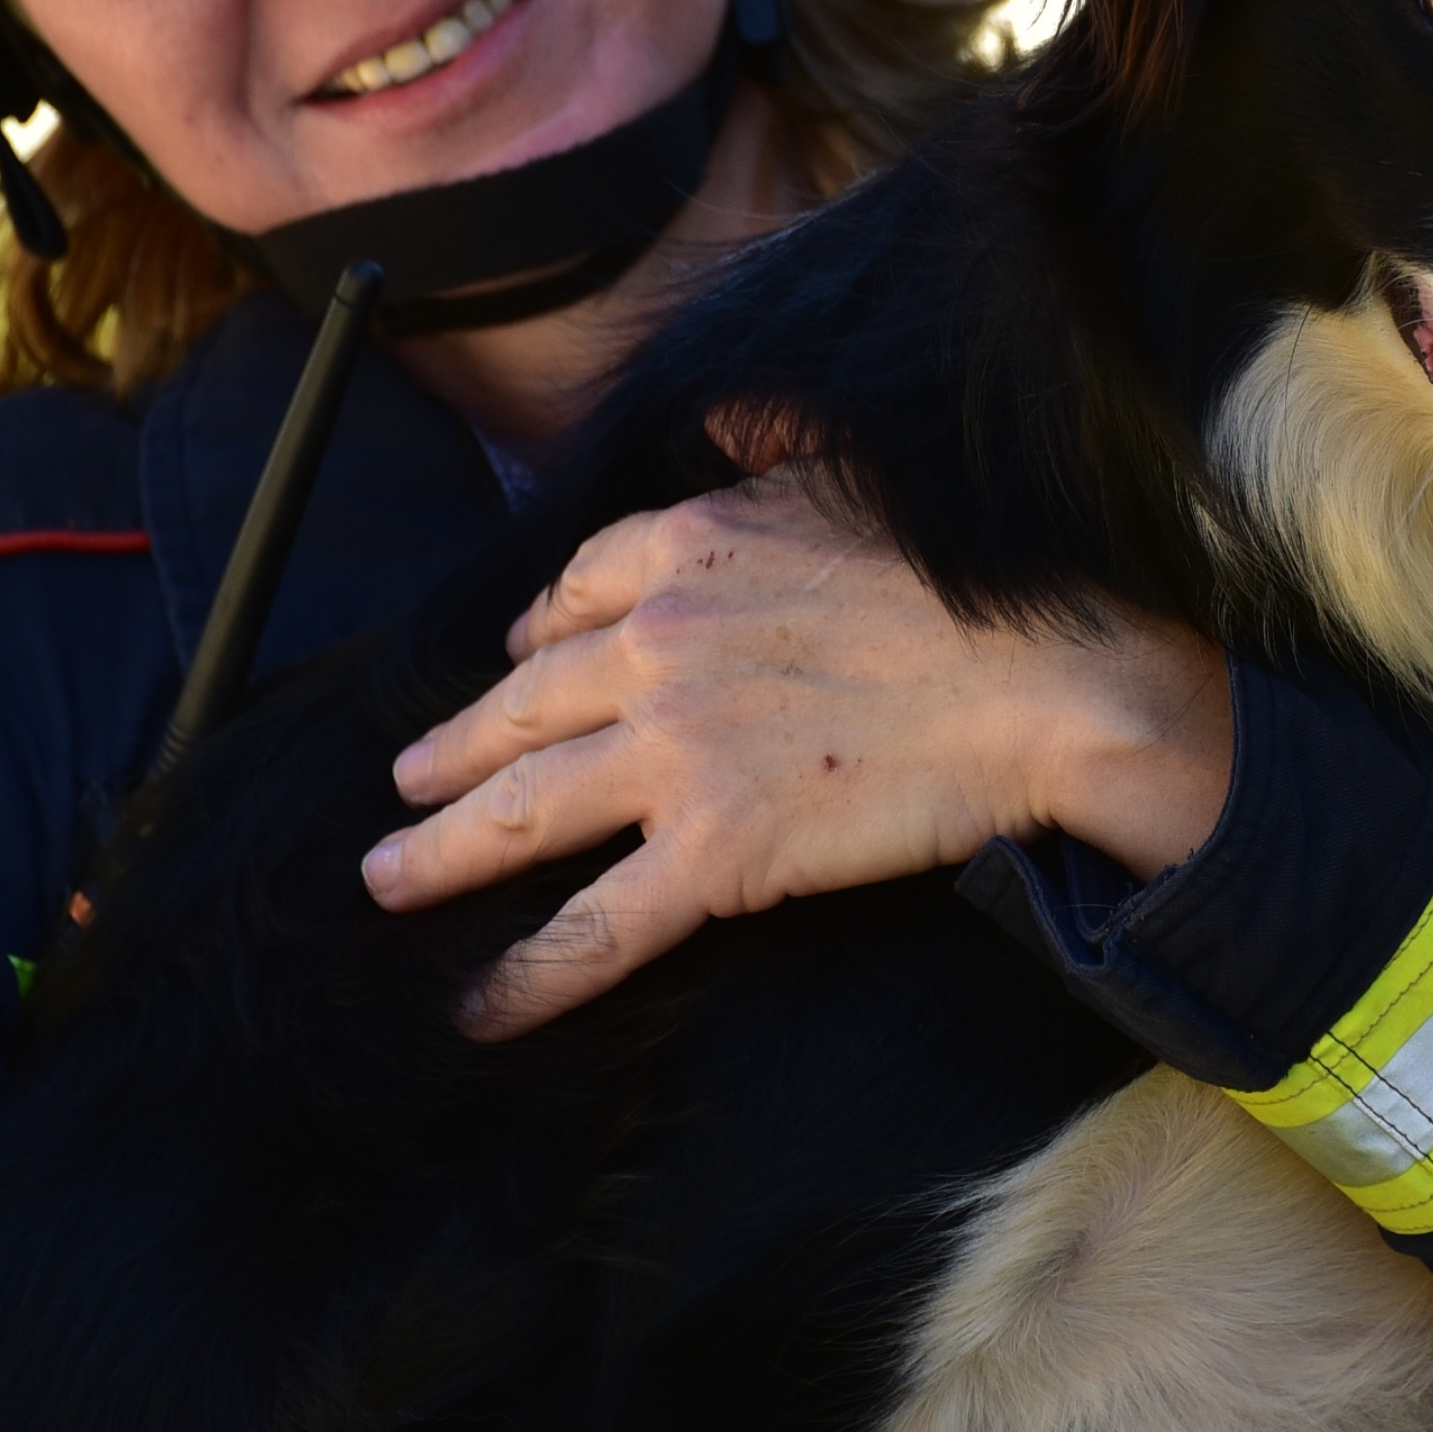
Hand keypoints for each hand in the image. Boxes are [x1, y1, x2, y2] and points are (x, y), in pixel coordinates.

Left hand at [366, 469, 1231, 1036]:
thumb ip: (771, 444)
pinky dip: (529, 976)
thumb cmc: (972, 576)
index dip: (531, 635)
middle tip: (404, 785)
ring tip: (390, 880)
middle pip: (524, 703)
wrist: (1043, 680)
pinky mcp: (715, 851)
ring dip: (445, 851)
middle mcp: (655, 644)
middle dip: (454, 749)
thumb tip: (724, 420)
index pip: (571, 593)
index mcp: (686, 545)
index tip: (513, 659)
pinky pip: (598, 925)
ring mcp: (675, 752)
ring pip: (526, 808)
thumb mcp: (855, 469)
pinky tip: (479, 1010)